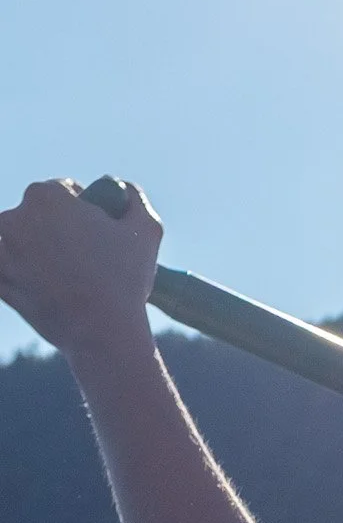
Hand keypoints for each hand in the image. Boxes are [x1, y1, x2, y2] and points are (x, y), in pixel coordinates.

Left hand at [0, 178, 161, 361]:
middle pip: (36, 215)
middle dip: (54, 230)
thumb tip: (122, 188)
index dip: (82, 210)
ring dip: (32, 250)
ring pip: (16, 241)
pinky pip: (5, 272)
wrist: (104, 334)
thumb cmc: (126, 281)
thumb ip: (134, 197)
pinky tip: (42, 284)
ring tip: (64, 275)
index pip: (62, 191)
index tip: (94, 233)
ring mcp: (2, 252)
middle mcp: (14, 217)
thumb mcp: (147, 230)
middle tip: (83, 258)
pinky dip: (18, 275)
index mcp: (46, 196)